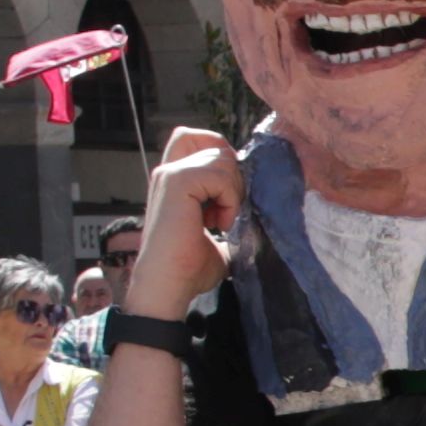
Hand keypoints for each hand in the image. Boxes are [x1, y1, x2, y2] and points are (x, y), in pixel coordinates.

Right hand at [130, 127, 240, 314]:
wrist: (169, 287)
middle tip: (228, 208)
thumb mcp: (216, 231)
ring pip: (221, 157)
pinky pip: (220, 174)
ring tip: (222, 221)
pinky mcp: (177, 180)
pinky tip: (220, 224)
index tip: (227, 197)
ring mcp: (170, 173)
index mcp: (175, 179)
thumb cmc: (189, 267)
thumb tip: (257, 202)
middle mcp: (168, 170)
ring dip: (233, 190)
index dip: (222, 156)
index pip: (199, 138)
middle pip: (213, 141)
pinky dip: (230, 199)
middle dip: (232, 172)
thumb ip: (227, 208)